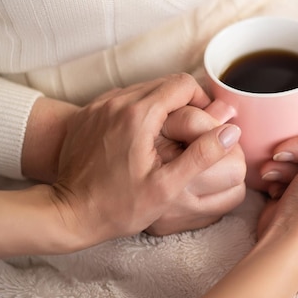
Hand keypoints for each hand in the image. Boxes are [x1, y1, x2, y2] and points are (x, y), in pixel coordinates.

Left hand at [51, 74, 242, 246]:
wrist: (66, 214)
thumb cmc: (117, 206)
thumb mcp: (166, 187)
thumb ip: (202, 156)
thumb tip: (231, 132)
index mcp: (139, 115)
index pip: (183, 84)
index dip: (201, 101)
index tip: (202, 127)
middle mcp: (117, 101)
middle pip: (164, 83)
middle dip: (183, 103)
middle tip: (186, 136)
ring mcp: (99, 105)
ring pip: (144, 89)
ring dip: (161, 106)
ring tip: (164, 139)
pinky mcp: (88, 113)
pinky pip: (123, 99)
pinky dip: (138, 111)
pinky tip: (138, 139)